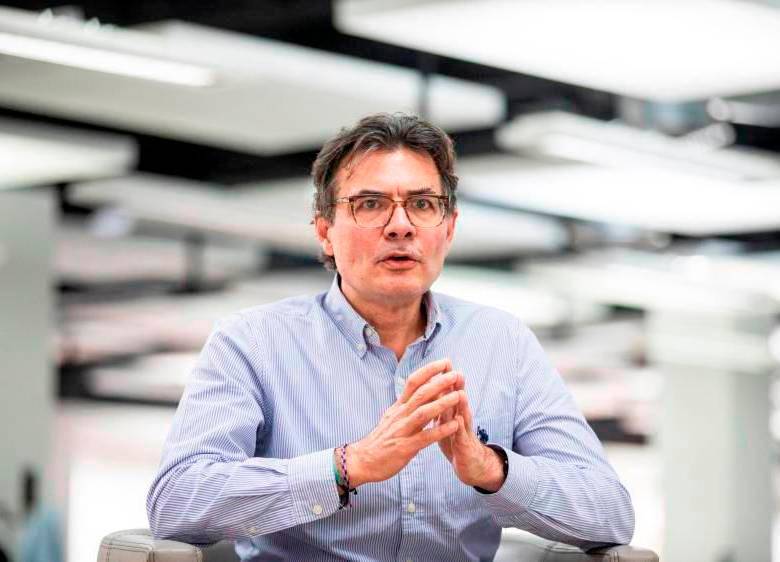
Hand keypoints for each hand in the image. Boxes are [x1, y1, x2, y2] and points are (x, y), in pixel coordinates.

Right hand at [343, 359, 460, 487]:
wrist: (362, 460)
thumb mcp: (393, 417)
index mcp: (398, 407)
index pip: (413, 382)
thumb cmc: (381, 439)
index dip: (428, 370)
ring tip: (458, 396)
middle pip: (420, 394)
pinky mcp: (405, 448)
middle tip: (455, 374)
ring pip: (423, 413)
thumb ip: (409, 405)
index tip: (444, 362)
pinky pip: (425, 437)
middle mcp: (400, 415)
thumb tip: (426, 390)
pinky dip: (440, 430)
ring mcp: (402, 431)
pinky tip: (454, 425)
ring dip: (442, 403)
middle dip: (439, 383)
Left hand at [438, 373, 505, 491]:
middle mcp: (459, 418)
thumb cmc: (454, 440)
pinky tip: (458, 421)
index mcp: (451, 411)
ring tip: (461, 393)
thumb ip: (439, 405)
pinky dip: (459, 428)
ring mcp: (463, 431)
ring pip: (463, 415)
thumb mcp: (444, 421)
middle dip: (455, 387)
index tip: (441, 363)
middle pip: (457, 399)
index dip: (444, 379)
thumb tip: (430, 388)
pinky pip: (461, 436)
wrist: (469, 465)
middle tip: (454, 371)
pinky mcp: (464, 446)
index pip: (447, 392)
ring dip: (462, 405)